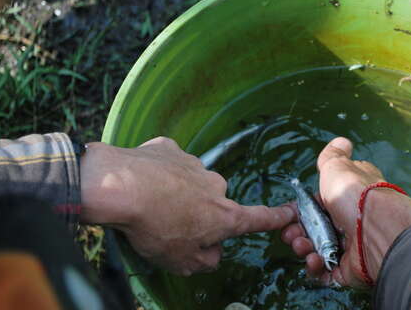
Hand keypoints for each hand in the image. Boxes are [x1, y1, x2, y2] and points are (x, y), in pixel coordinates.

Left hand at [79, 137, 294, 275]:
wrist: (119, 187)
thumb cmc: (154, 228)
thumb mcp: (181, 261)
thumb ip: (204, 260)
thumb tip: (212, 251)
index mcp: (224, 215)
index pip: (257, 218)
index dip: (276, 218)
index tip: (290, 212)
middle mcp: (215, 185)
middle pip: (214, 202)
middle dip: (199, 212)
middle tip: (170, 225)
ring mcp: (193, 162)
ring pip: (190, 182)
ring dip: (178, 192)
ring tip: (150, 203)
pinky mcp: (169, 148)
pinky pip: (169, 164)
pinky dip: (160, 174)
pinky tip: (141, 182)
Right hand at [281, 137, 410, 285]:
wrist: (378, 230)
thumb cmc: (356, 194)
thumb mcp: (339, 167)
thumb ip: (334, 155)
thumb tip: (342, 140)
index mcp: (346, 197)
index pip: (318, 204)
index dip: (300, 210)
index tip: (288, 213)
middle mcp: (348, 221)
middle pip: (313, 228)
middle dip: (296, 231)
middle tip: (291, 234)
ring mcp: (349, 246)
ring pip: (317, 250)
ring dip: (303, 248)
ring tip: (302, 247)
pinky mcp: (349, 268)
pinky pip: (326, 271)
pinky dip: (316, 267)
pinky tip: (314, 260)